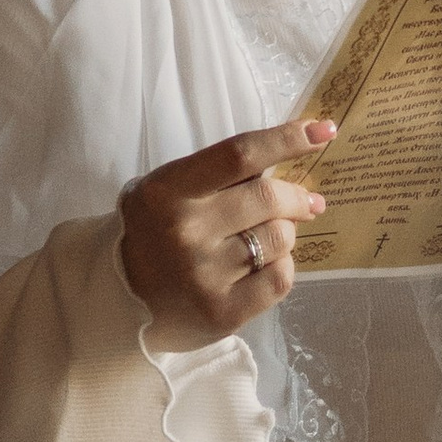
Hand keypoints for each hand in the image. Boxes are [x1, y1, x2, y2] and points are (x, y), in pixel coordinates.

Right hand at [118, 119, 334, 346]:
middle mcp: (187, 230)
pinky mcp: (223, 312)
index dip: (286, 139)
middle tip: (308, 202)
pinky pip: (279, 279)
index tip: (322, 130)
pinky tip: (267, 265)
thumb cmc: (151, 233)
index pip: (239, 154)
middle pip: (268, 197)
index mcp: (170, 190)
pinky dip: (283, 266)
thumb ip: (217, 177)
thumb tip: (287, 168)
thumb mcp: (168, 190)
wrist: (119, 300)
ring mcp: (205, 274)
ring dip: (286, 233)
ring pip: (280, 239)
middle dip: (298, 196)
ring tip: (272, 238)